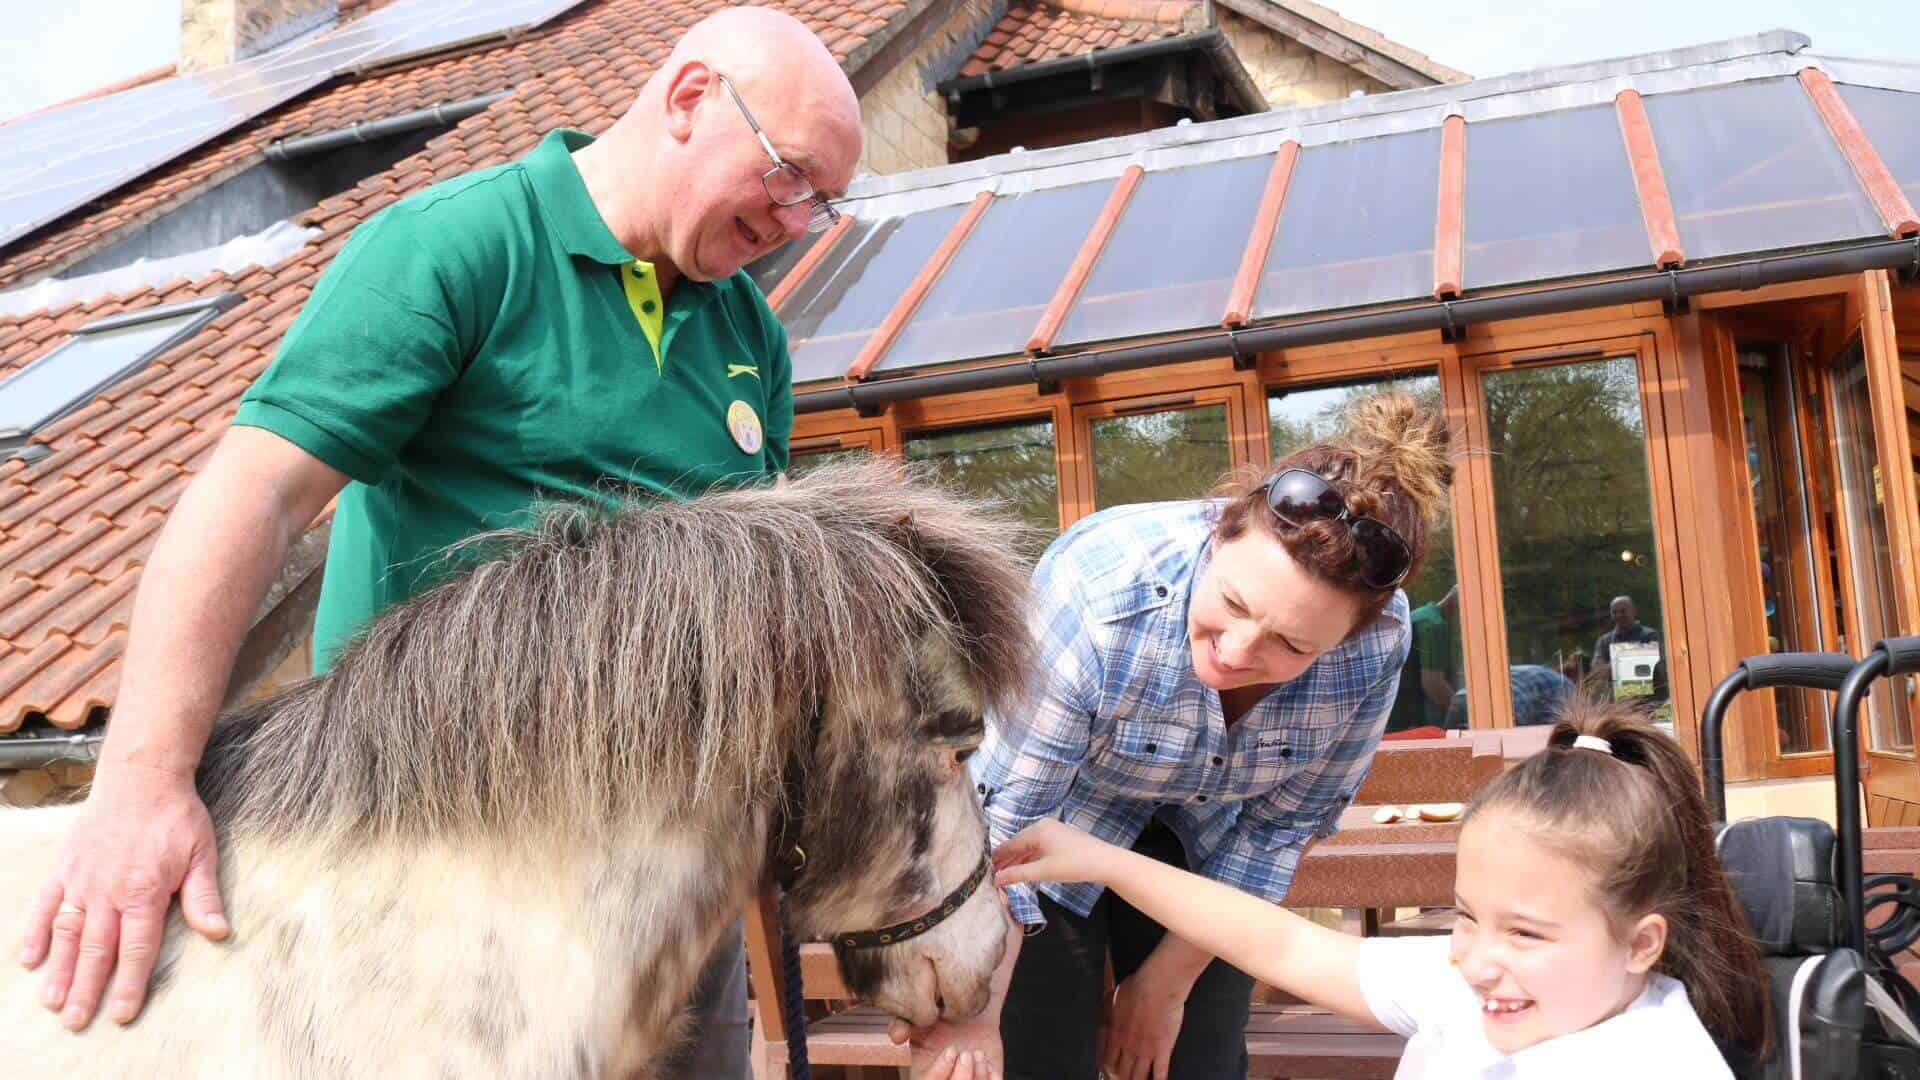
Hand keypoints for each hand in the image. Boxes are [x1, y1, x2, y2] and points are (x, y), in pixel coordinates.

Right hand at [17, 763, 227, 1029]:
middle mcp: (108, 891)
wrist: (142, 777)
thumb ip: (203, 896)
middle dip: (87, 989)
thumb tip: (218, 932)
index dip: (130, 985)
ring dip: (58, 969)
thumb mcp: (202, 854)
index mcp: (144, 892)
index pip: (137, 949)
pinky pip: (46, 904)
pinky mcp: (66, 868)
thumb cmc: (177, 816)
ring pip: (67, 934)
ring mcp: (82, 880)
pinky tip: (29, 958)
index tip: (122, 1014)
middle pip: (96, 950)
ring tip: (52, 1002)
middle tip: (76, 1021)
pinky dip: (36, 931)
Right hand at [890, 1013, 1002, 1079]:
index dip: (939, 1073)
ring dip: (977, 1077)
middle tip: (966, 1053)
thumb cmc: (943, 1015)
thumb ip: (904, 1024)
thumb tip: (896, 1037)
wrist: (974, 1011)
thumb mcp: (921, 1016)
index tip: (951, 1050)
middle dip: (961, 1077)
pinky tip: (988, 1063)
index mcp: (924, 1074)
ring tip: (978, 1055)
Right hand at [992, 818, 1118, 887]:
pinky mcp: (1061, 839)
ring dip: (1018, 861)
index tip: (984, 869)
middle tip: (992, 875)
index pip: (1010, 843)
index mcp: (1037, 829)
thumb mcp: (1043, 871)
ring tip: (1005, 875)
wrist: (1106, 862)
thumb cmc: (1075, 865)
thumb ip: (1018, 874)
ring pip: (1029, 847)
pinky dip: (1030, 859)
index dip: (997, 857)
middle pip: (1018, 844)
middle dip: (1006, 860)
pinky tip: (1024, 870)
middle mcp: (1043, 826)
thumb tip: (996, 879)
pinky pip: (1039, 848)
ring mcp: (1053, 831)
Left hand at [1100, 967, 1187, 1079]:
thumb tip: (1103, 1010)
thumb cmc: (1136, 987)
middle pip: (1122, 1072)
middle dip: (1122, 1078)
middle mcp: (1128, 1046)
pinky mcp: (1163, 1049)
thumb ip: (1108, 1009)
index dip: (1107, 1069)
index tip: (1108, 1071)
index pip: (1107, 1060)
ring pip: (1139, 1075)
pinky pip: (1160, 1072)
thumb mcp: (1113, 997)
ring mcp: (1145, 1050)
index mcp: (1115, 1034)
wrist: (1156, 987)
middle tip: (1123, 1079)